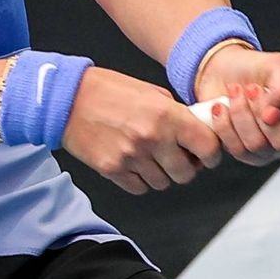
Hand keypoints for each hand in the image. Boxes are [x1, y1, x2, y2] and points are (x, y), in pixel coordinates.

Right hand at [62, 67, 222, 194]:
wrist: (68, 99)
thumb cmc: (108, 90)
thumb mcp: (151, 92)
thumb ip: (175, 114)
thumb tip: (196, 131)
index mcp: (166, 115)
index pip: (207, 147)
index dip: (211, 154)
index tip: (207, 154)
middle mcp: (152, 138)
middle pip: (186, 174)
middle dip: (186, 168)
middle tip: (178, 157)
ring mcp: (131, 157)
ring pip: (163, 183)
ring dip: (162, 173)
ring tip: (151, 156)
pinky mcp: (113, 170)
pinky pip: (139, 187)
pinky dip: (140, 179)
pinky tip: (134, 162)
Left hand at [195, 46, 279, 164]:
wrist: (224, 71)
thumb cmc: (257, 69)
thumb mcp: (278, 65)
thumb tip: (277, 113)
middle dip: (262, 112)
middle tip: (253, 89)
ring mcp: (268, 149)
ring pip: (256, 146)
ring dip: (241, 113)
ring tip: (236, 92)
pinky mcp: (244, 152)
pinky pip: (235, 148)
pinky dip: (224, 123)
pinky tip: (223, 106)